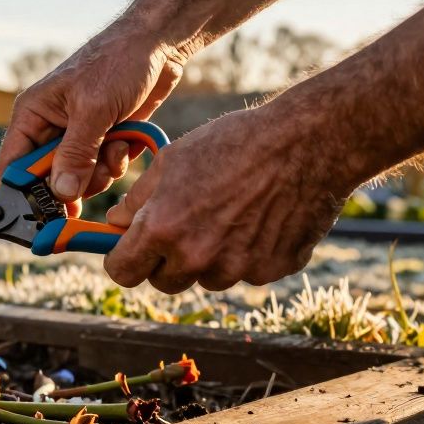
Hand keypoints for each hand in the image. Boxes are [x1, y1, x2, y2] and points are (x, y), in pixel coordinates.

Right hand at [0, 22, 187, 210]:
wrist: (157, 44)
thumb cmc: (118, 62)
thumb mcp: (94, 109)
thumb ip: (76, 154)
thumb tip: (61, 194)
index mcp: (33, 115)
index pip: (14, 164)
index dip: (25, 191)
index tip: (46, 212)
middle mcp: (51, 128)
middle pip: (49, 179)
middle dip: (75, 181)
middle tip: (95, 172)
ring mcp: (78, 136)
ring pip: (79, 179)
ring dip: (101, 172)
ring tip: (116, 145)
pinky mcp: (103, 139)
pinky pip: (103, 170)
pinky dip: (117, 162)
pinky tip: (127, 139)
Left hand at [103, 108, 347, 292]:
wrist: (307, 142)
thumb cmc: (233, 143)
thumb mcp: (172, 160)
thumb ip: (138, 200)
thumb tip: (116, 223)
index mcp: (163, 230)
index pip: (123, 272)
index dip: (123, 260)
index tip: (129, 250)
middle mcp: (197, 257)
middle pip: (164, 281)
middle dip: (165, 260)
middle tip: (183, 225)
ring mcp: (237, 268)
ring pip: (207, 278)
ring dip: (208, 258)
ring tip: (228, 213)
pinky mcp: (271, 271)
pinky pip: (246, 272)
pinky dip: (247, 253)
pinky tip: (260, 218)